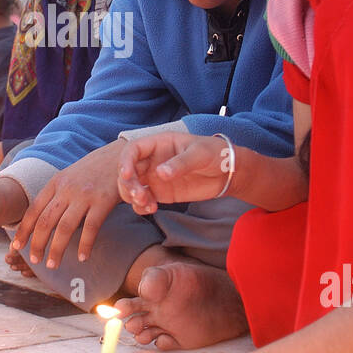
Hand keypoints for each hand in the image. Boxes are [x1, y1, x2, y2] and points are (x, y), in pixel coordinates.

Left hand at [14, 141, 125, 268]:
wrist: (122, 156)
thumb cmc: (95, 169)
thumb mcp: (70, 176)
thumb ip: (58, 194)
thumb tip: (44, 220)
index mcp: (56, 182)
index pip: (34, 210)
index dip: (24, 230)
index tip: (17, 246)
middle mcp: (67, 189)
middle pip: (45, 221)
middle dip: (37, 244)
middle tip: (34, 261)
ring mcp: (85, 195)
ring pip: (64, 228)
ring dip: (56, 250)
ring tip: (52, 265)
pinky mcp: (103, 201)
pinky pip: (91, 228)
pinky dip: (85, 245)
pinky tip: (83, 258)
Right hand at [117, 132, 231, 213]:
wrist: (227, 172)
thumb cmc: (214, 154)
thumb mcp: (200, 154)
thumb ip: (181, 163)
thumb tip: (160, 173)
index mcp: (159, 144)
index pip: (133, 150)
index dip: (125, 161)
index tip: (126, 175)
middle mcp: (152, 160)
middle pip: (127, 170)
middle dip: (128, 184)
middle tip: (139, 196)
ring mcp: (155, 177)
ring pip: (131, 186)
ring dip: (132, 196)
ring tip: (147, 204)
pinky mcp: (160, 193)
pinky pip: (142, 200)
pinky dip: (141, 206)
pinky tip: (152, 209)